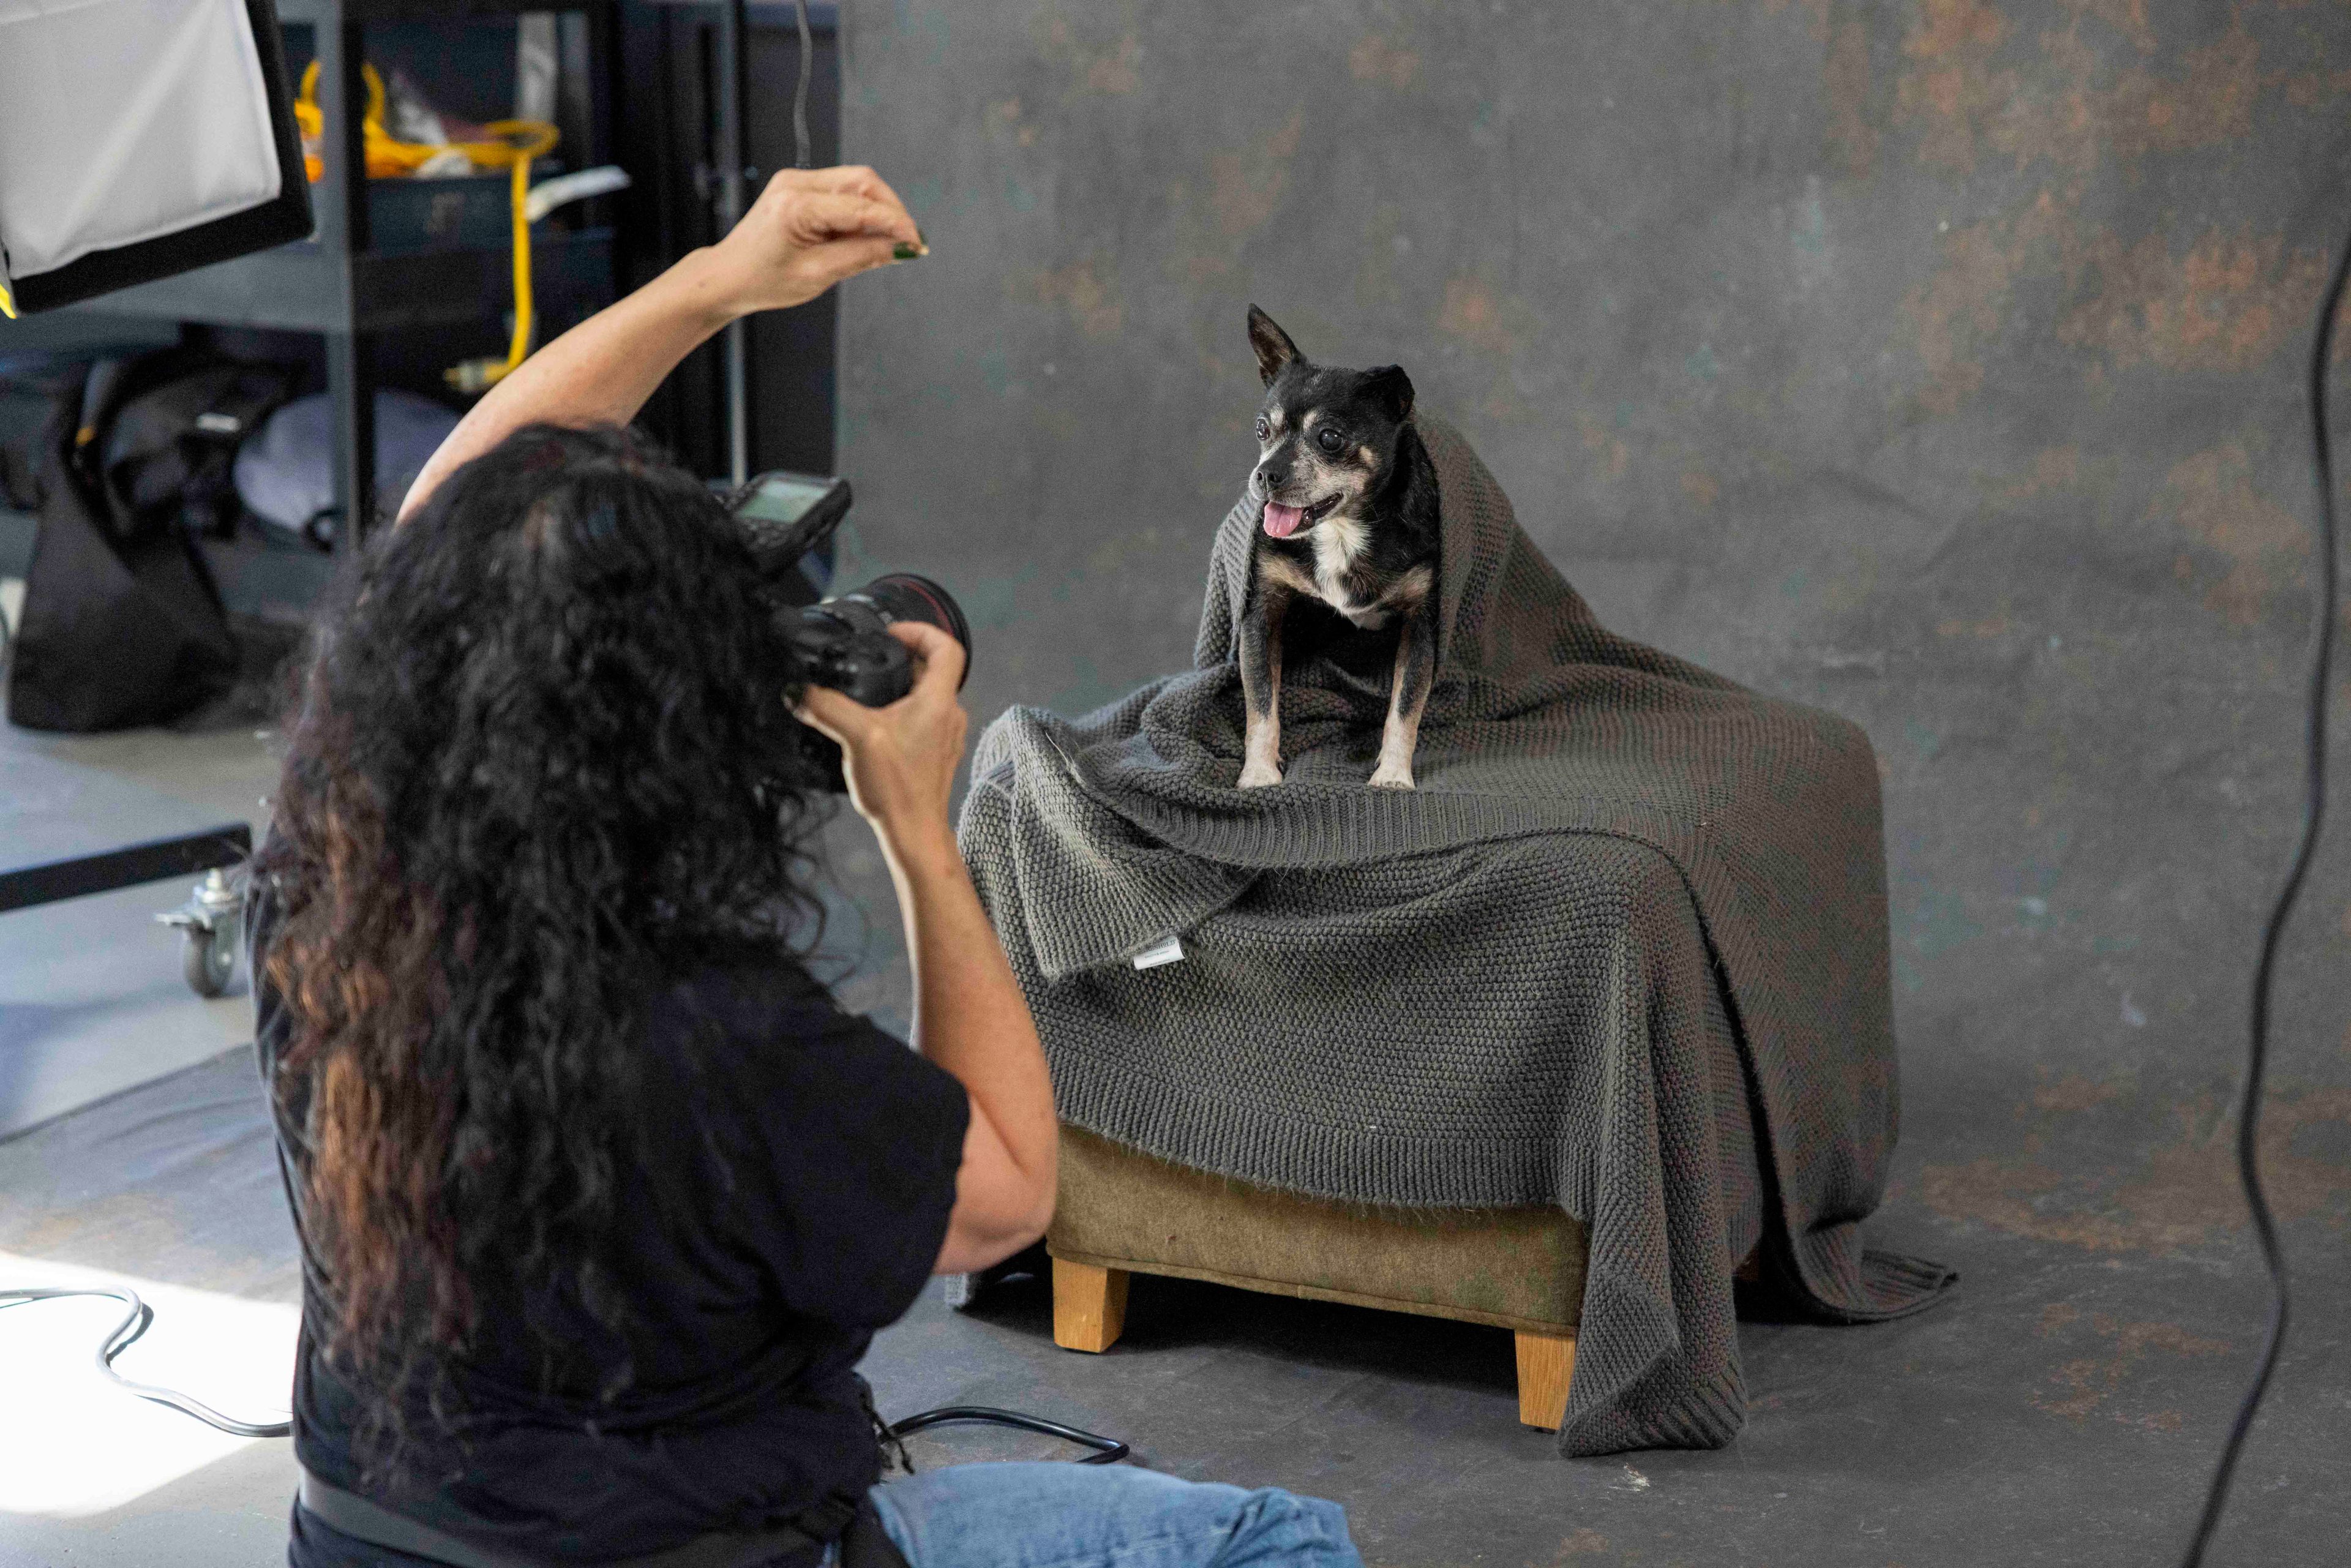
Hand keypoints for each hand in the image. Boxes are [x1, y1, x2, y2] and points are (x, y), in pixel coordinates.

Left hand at [702, 166, 922, 316]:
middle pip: (863, 181)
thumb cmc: (762, 280)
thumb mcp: (818, 275)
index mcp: (797, 205)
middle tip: (909, 242)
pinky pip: (841, 192)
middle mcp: (796, 183)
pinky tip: (865, 236)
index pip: (863, 206)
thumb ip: (863, 256)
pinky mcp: (798, 187)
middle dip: (892, 211)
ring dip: (878, 211)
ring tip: (887, 244)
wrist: (727, 276)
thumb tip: (901, 247)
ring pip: (855, 184)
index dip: (897, 224)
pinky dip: (860, 212)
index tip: (918, 243)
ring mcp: (796, 181)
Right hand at [795, 622, 969, 852]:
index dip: (920, 631)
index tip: (891, 634)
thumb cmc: (898, 789)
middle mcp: (949, 715)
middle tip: (873, 659)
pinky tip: (874, 726)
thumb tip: (797, 692)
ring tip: (868, 692)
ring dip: (900, 687)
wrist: (914, 832)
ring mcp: (945, 736)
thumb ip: (824, 707)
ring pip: (927, 696)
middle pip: (934, 669)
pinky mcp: (935, 755)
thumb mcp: (856, 737)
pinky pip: (922, 720)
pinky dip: (901, 713)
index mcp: (938, 701)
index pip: (947, 646)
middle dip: (902, 659)